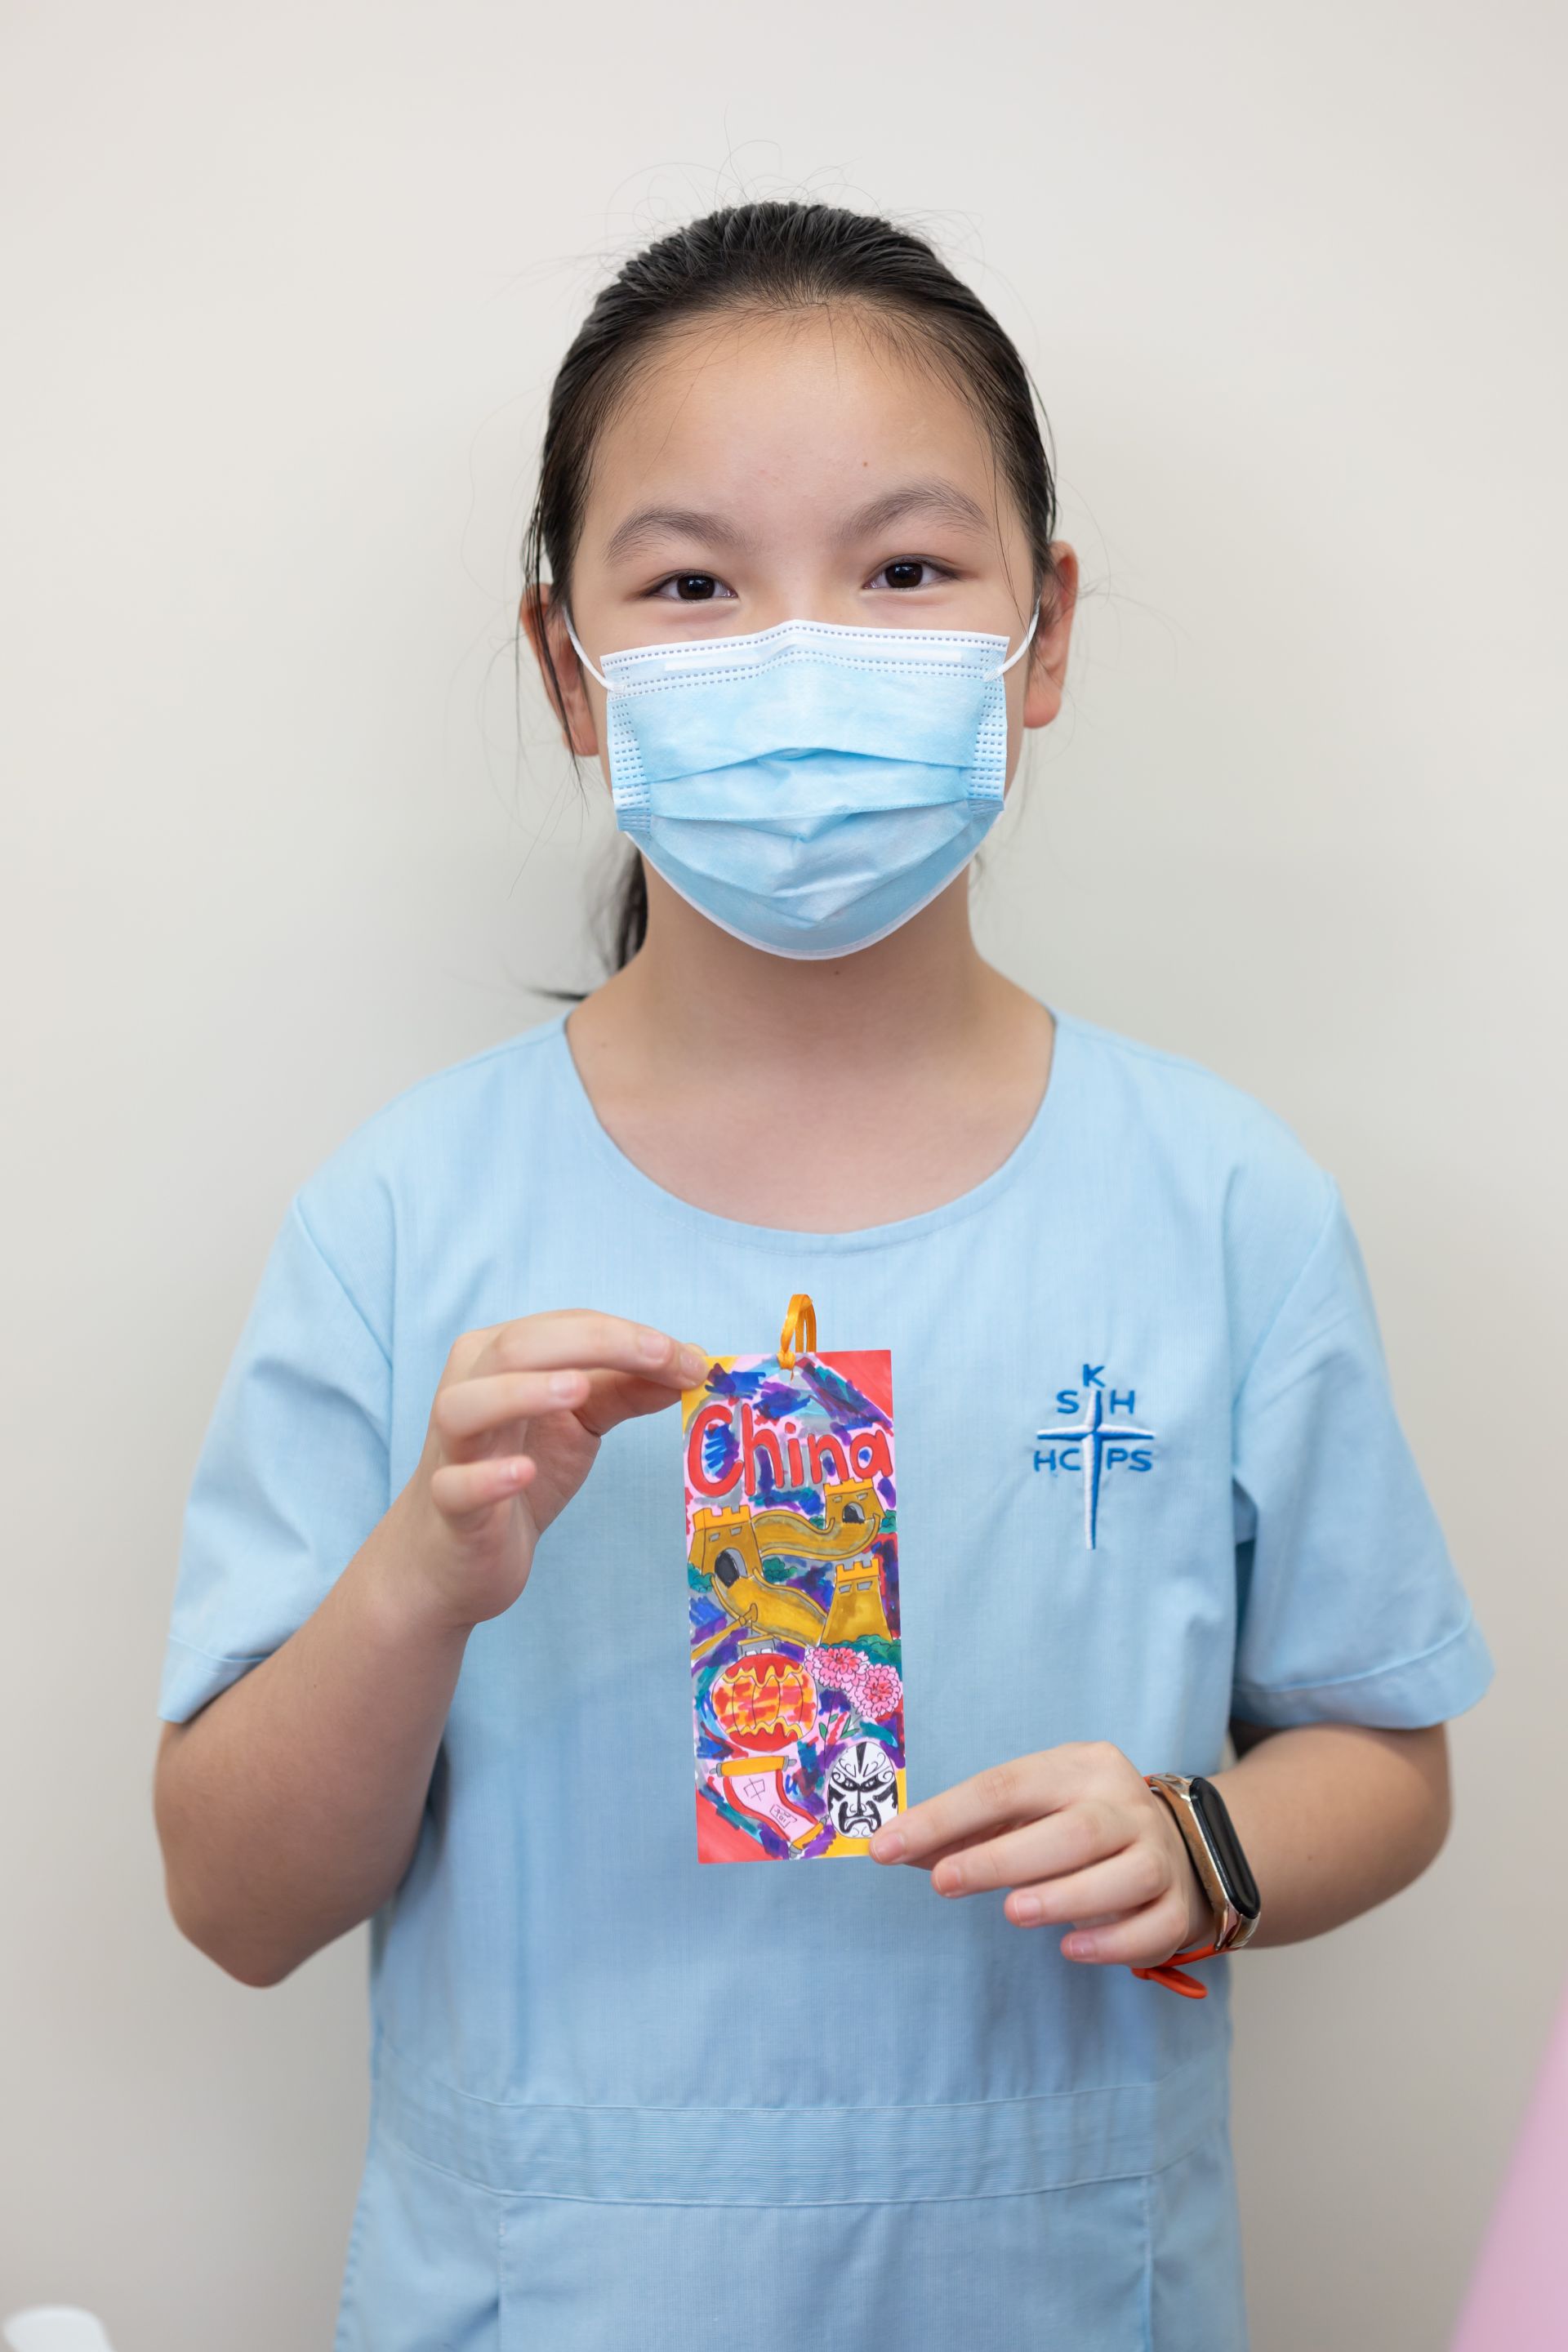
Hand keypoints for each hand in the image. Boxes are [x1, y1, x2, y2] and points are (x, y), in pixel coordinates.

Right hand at [391, 1310, 709, 1632]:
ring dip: (520, 1393)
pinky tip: (523, 1473)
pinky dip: (488, 1476)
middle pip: (516, 1348)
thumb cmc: (517, 1471)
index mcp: (499, 1357)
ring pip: (466, 1406)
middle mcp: (468, 1390)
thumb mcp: (578, 1423)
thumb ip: (624, 1390)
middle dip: (594, 1344)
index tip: (689, 1360)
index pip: (564, 1325)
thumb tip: (690, 1365)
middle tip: (660, 1358)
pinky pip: (456, 1487)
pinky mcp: (449, 1509)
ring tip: (576, 1390)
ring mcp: (453, 1451)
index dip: (628, 1335)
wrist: (452, 1558)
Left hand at [869, 1740, 1214, 1969]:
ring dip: (1064, 1896)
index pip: (1006, 1784)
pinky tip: (1069, 1948)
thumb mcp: (1025, 1810)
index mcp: (1082, 1766)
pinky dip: (1112, 1942)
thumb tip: (893, 1846)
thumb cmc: (1076, 1826)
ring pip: (1124, 1873)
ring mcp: (1160, 1854)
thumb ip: (965, 1830)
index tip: (886, 1846)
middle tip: (945, 1882)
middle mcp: (1127, 1803)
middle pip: (1072, 1829)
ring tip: (1013, 1913)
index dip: (943, 1817)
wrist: (1178, 1847)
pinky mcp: (1178, 1906)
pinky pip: (1153, 1928)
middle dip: (1002, 1858)